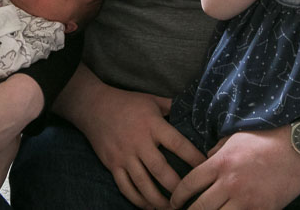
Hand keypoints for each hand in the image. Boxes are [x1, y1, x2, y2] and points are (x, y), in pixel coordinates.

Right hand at [78, 87, 205, 208]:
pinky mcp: (112, 164)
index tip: (206, 168)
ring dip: (158, 200)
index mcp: (153, 125)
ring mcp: (124, 155)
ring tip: (171, 208)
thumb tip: (192, 110)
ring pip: (143, 183)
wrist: (93, 106)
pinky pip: (126, 187)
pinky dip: (137, 200)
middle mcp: (139, 142)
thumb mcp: (151, 100)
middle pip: (161, 170)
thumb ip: (171, 107)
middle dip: (176, 188)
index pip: (178, 144)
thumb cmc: (126, 102)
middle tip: (189, 198)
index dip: (194, 158)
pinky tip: (149, 207)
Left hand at [171, 129, 299, 209]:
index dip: (177, 196)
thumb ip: (216, 151)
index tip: (174, 202)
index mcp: (220, 163)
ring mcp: (246, 199)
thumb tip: (204, 160)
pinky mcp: (262, 209)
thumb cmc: (265, 139)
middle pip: (199, 207)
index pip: (189, 184)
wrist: (298, 147)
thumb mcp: (234, 138)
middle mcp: (230, 183)